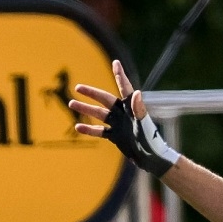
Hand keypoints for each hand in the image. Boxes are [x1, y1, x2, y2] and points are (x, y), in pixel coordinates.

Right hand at [68, 59, 179, 174]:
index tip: (116, 63)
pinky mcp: (115, 136)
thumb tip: (136, 92)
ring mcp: (118, 124)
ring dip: (85, 108)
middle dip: (91, 93)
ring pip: (99, 114)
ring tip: (71, 103)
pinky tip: (78, 127)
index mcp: (132, 107)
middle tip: (78, 87)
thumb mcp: (144, 123)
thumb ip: (139, 108)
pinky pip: (99, 131)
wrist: (152, 158)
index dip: (120, 75)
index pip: (125, 88)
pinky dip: (89, 129)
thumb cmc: (151, 139)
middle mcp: (123, 113)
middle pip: (105, 99)